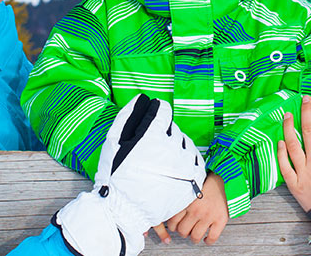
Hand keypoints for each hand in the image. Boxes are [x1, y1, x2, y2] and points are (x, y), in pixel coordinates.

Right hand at [55, 95, 206, 255]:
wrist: (126, 210)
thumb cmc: (117, 176)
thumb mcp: (114, 142)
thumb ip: (128, 116)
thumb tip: (142, 99)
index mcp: (154, 135)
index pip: (163, 111)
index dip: (156, 114)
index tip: (153, 121)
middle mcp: (174, 147)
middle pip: (175, 129)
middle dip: (164, 134)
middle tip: (151, 150)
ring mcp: (186, 164)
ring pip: (186, 145)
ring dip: (176, 149)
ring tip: (160, 163)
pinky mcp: (193, 179)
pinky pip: (196, 163)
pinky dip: (186, 163)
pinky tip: (173, 171)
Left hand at [154, 173, 227, 244]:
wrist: (223, 179)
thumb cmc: (206, 184)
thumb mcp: (189, 190)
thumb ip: (181, 201)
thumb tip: (171, 211)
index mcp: (187, 203)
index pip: (173, 221)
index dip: (173, 227)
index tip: (175, 226)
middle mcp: (196, 210)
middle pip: (183, 231)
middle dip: (183, 233)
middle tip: (185, 231)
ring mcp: (208, 216)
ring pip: (195, 236)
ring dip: (194, 238)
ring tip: (195, 236)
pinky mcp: (220, 220)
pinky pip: (212, 237)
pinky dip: (208, 241)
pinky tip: (206, 239)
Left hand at [277, 95, 310, 211]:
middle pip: (308, 131)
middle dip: (305, 112)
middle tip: (303, 99)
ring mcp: (304, 172)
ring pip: (292, 145)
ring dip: (289, 127)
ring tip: (287, 115)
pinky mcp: (294, 184)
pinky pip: (284, 166)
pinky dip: (281, 152)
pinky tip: (280, 141)